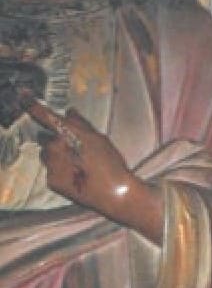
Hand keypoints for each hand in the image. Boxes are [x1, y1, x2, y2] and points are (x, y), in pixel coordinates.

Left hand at [27, 104, 159, 239]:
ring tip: (77, 165)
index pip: (44, 115)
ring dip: (56, 156)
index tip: (21, 93)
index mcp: (67, 133)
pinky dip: (60, 171)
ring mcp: (51, 165)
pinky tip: (76, 176)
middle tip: (75, 150)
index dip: (31, 104)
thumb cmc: (111, 164)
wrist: (113, 193)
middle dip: (56, 141)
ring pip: (47, 155)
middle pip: (47, 139)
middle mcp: (54, 147)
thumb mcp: (100, 139)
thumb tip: (69, 112)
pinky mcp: (51, 180)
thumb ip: (82, 124)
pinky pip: (51, 170)